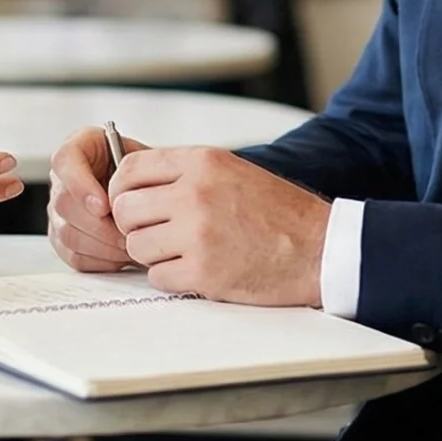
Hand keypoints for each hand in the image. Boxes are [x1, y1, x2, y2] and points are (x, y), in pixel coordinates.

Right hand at [46, 126, 142, 272]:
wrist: (149, 190)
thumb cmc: (148, 172)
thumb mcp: (148, 159)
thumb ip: (139, 172)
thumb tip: (136, 199)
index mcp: (80, 147)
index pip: (64, 161)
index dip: (81, 186)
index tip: (104, 206)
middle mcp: (63, 178)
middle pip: (63, 204)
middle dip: (100, 225)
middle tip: (128, 233)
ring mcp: (59, 209)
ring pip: (67, 233)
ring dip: (102, 245)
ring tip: (130, 246)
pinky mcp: (63, 237)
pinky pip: (73, 255)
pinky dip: (99, 260)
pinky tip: (120, 255)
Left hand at [108, 148, 332, 305]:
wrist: (320, 248)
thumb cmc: (278, 212)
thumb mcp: (232, 171)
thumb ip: (185, 173)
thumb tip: (134, 184)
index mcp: (201, 162)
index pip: (129, 169)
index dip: (121, 191)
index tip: (129, 204)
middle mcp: (194, 193)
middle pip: (125, 210)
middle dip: (134, 226)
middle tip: (156, 234)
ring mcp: (197, 233)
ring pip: (137, 246)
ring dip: (153, 254)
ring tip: (183, 253)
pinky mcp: (203, 271)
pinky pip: (157, 276)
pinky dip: (172, 278)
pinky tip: (196, 271)